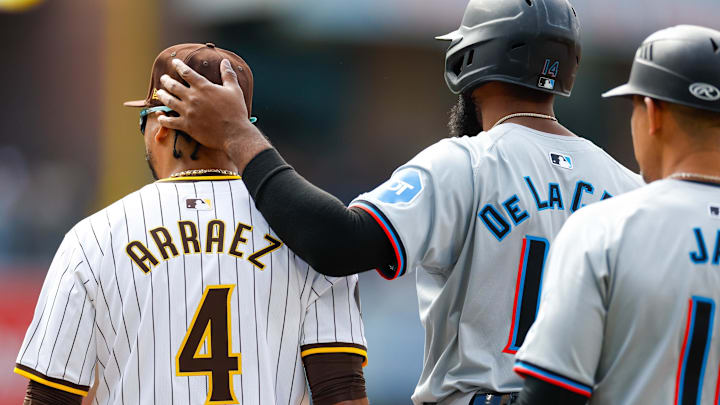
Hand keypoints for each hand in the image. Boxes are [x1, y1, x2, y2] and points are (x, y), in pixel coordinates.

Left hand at [155, 58, 271, 171]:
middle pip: (173, 86)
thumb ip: (228, 75)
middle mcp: (193, 98)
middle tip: (163, 78)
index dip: (179, 66)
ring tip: (160, 93)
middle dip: (166, 80)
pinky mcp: (187, 126)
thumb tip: (225, 61)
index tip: (174, 62)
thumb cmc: (236, 111)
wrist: (234, 133)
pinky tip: (160, 116)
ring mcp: (188, 112)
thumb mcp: (234, 90)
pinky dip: (163, 119)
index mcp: (204, 87)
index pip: (187, 73)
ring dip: (163, 96)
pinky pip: (169, 122)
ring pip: (169, 101)